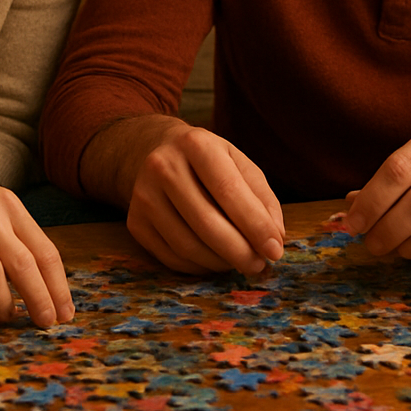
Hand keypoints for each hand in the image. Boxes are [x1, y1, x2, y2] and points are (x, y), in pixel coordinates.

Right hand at [0, 162, 72, 327]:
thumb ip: (13, 237)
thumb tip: (42, 284)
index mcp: (7, 204)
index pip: (43, 249)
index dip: (57, 285)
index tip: (65, 312)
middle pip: (21, 263)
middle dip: (38, 299)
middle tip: (45, 323)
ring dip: (2, 303)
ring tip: (7, 317)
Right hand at [109, 117, 284, 275]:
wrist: (153, 152)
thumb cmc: (207, 161)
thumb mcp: (238, 163)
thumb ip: (262, 198)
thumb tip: (274, 239)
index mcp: (195, 144)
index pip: (228, 191)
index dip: (255, 225)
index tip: (275, 250)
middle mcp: (163, 166)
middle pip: (206, 222)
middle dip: (239, 251)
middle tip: (259, 265)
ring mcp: (144, 196)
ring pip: (187, 245)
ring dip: (221, 262)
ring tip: (241, 262)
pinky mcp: (135, 223)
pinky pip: (172, 257)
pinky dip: (200, 266)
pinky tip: (215, 260)